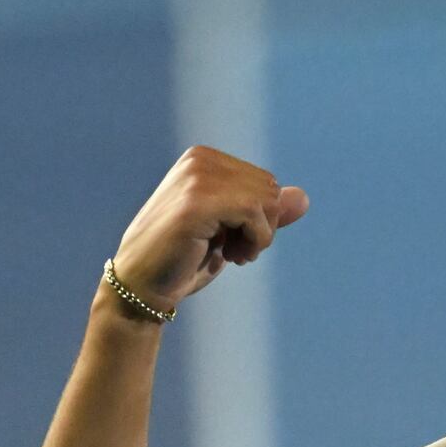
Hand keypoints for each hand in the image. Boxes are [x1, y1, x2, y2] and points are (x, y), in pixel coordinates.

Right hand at [108, 147, 309, 314]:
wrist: (142, 287)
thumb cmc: (183, 261)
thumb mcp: (231, 233)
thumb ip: (263, 213)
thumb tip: (303, 198)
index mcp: (204, 159)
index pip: (265, 182)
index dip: (261, 219)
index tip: (234, 241)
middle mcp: (200, 160)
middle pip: (270, 189)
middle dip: (262, 227)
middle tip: (234, 250)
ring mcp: (196, 178)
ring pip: (267, 200)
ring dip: (258, 237)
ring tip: (230, 253)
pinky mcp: (196, 202)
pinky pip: (253, 213)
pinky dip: (254, 241)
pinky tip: (229, 255)